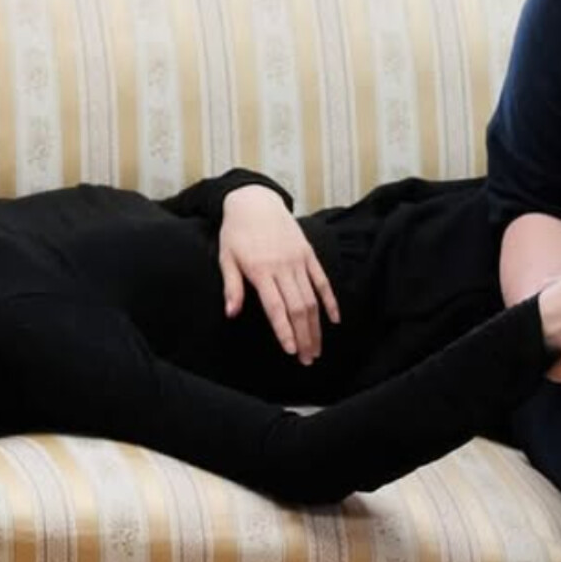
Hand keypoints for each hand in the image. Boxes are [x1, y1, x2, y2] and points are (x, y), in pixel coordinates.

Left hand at [220, 185, 338, 363]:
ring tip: (317, 348)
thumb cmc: (236, 232)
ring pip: (312, 298)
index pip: (276, 307)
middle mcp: (282, 267)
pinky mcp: (308, 254)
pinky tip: (334, 320)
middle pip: (298, 308)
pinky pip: (322, 280)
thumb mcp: (226, 257)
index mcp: (260, 270)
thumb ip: (231, 286)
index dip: (285, 331)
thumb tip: (231, 313)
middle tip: (307, 359)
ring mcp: (298, 260)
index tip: (291, 351)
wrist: (255, 202)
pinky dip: (330, 300)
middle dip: (304, 336)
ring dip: (316, 326)